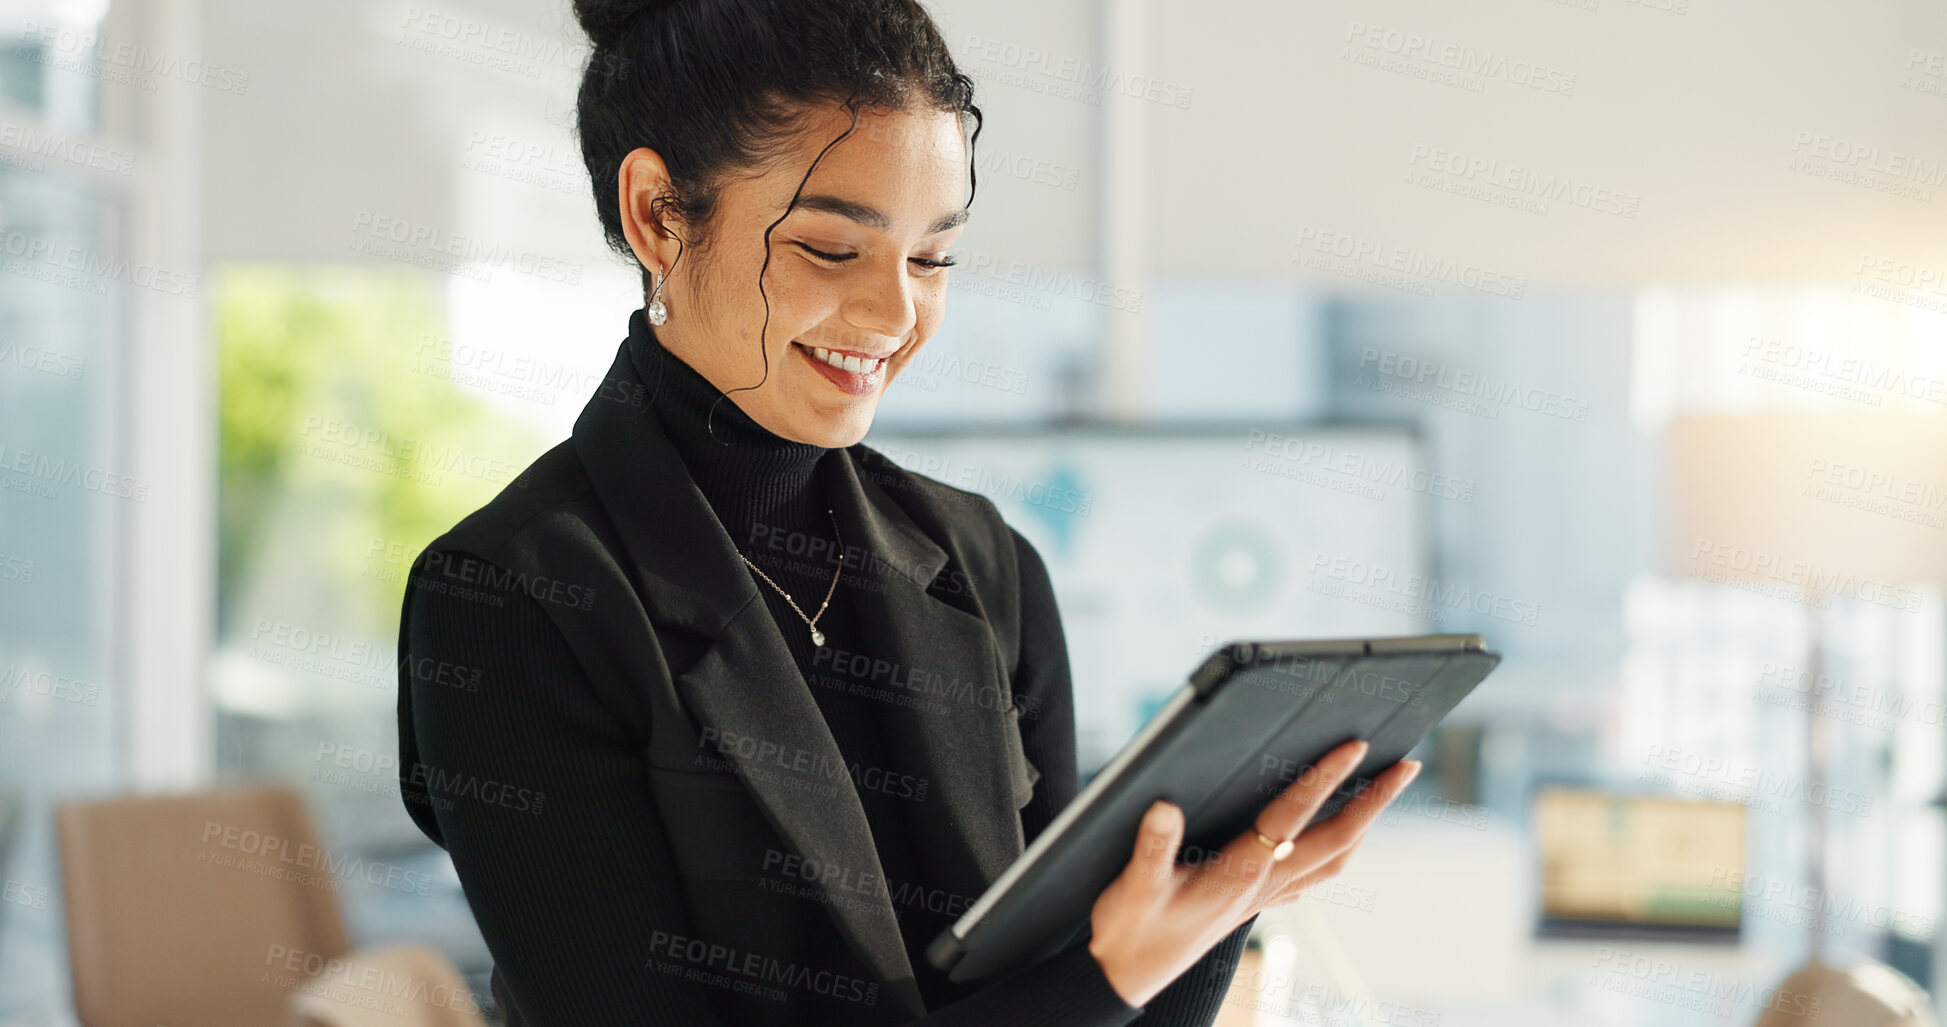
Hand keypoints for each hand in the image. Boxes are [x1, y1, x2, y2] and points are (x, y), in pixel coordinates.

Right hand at [1084, 739, 1419, 1007]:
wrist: (1125, 977)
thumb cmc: (1129, 933)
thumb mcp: (1133, 887)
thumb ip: (1152, 847)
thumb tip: (1166, 807)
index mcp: (1238, 874)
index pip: (1291, 817)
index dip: (1324, 779)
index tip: (1354, 747)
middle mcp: (1261, 886)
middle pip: (1336, 841)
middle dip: (1374, 802)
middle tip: (1406, 766)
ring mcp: (1263, 899)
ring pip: (1331, 861)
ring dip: (1363, 826)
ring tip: (1381, 794)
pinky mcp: (1252, 905)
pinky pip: (1310, 877)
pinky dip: (1333, 854)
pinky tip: (1333, 842)